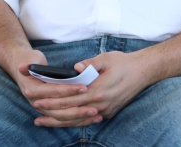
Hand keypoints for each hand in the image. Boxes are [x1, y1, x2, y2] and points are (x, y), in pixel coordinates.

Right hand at [10, 49, 99, 127]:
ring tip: (96, 115)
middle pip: (59, 110)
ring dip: (80, 118)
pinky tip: (91, 119)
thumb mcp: (31, 60)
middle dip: (77, 109)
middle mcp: (37, 102)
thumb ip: (30, 65)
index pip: (53, 92)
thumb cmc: (32, 62)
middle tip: (94, 107)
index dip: (68, 90)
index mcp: (33, 90)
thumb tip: (24, 66)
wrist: (24, 72)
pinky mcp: (49, 112)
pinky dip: (78, 120)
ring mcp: (43, 109)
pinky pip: (64, 119)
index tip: (84, 88)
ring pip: (63, 118)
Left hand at [32, 50, 152, 123]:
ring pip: (78, 120)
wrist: (144, 71)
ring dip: (60, 122)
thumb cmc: (124, 63)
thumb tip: (74, 68)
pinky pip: (87, 119)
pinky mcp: (108, 112)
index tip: (39, 101)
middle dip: (52, 114)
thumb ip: (89, 64)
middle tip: (35, 115)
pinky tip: (64, 121)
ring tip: (44, 122)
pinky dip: (73, 121)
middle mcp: (101, 104)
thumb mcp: (106, 58)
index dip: (53, 101)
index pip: (70, 99)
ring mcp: (105, 110)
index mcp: (98, 90)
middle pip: (71, 113)